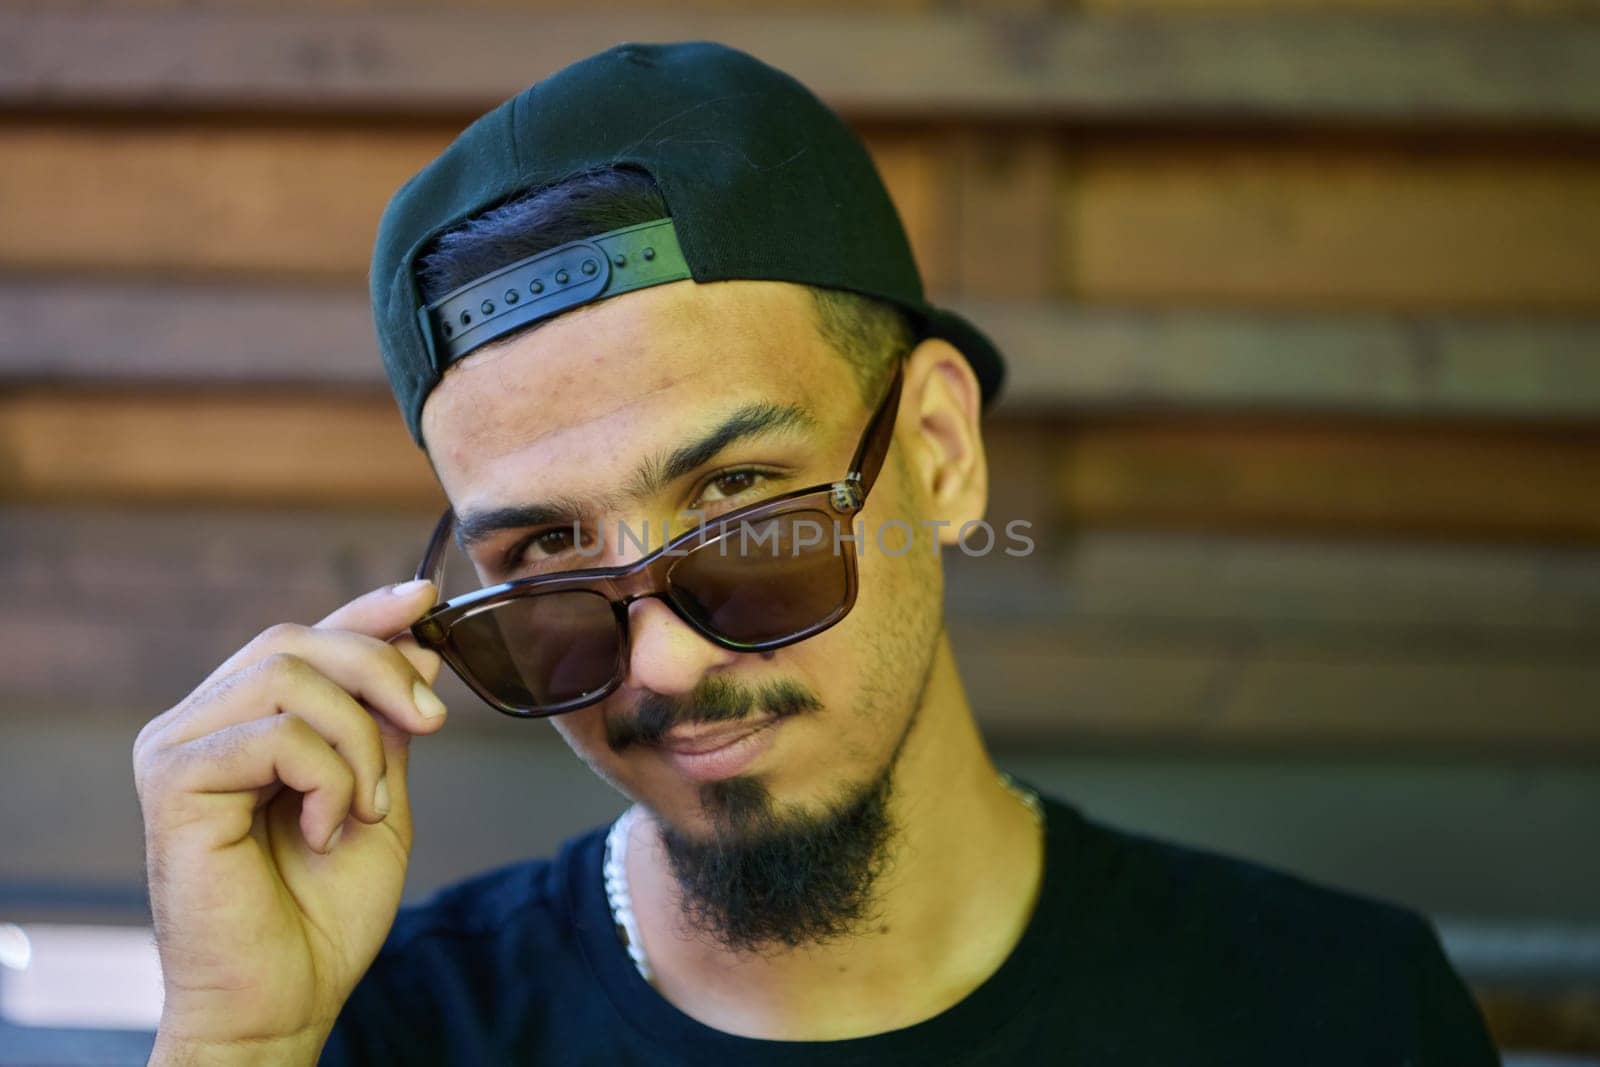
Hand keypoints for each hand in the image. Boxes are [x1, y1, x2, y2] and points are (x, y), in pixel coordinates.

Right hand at [133, 580, 447, 1062]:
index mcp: (243, 723)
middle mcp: (199, 725)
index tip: (427, 598)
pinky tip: (326, 830)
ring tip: (365, 808)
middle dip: (381, 671)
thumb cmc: (322, 913)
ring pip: (289, 677)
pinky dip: (326, 778)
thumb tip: (418, 644)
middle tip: (432, 724)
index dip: (366, 612)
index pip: (304, 640)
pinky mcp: (172, 783)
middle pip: (296, 642)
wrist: (285, 999)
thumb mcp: (377, 796)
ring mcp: (176, 749)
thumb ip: (387, 725)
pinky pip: (275, 735)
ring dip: (358, 740)